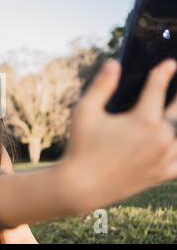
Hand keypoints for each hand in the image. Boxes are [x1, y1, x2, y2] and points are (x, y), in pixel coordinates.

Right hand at [59, 58, 176, 213]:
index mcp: (144, 120)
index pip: (158, 88)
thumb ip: (102, 86)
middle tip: (176, 88)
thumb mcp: (85, 111)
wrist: (82, 187)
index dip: (163, 73)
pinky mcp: (162, 173)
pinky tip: (173, 143)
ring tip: (173, 115)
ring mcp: (164, 158)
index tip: (169, 64)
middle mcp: (161, 138)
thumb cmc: (81, 147)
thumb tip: (113, 63)